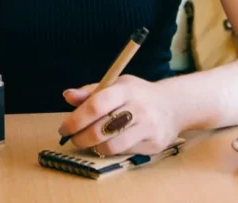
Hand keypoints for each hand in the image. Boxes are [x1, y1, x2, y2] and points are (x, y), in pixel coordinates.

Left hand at [58, 75, 181, 155]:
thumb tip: (67, 96)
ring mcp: (148, 127)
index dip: (76, 119)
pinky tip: (108, 144)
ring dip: (95, 147)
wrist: (173, 105)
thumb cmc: (138, 94)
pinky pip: (125, 152)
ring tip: (90, 142)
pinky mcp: (154, 143)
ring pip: (112, 145)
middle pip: (101, 129)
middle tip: (73, 139)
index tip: (64, 128)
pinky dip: (111, 150)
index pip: (97, 104)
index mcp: (126, 89)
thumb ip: (91, 92)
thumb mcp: (117, 85)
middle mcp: (139, 107)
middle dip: (81, 138)